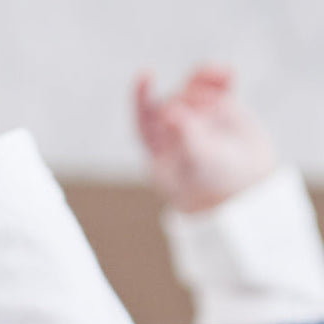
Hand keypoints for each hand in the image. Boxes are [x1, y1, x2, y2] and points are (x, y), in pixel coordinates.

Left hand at [134, 65, 276, 212]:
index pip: (144, 118)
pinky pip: (216, 83)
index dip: (142, 96)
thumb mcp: (197, 163)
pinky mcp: (221, 105)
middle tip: (208, 112)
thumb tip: (170, 110)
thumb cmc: (212, 181)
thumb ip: (185, 137)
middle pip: (174, 99)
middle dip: (189, 100)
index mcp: (157, 146)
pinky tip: (227, 73)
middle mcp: (173, 127)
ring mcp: (197, 114)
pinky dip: (220, 76)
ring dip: (203, 84)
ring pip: (193, 86)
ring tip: (222, 96)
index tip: (146, 75)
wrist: (244, 185)